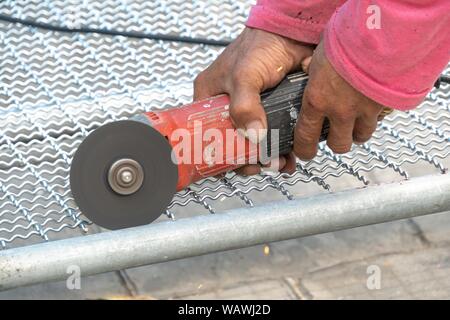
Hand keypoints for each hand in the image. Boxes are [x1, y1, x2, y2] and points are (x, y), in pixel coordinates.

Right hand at [193, 27, 313, 174]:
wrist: (293, 34)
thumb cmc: (260, 45)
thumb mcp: (244, 76)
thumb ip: (244, 106)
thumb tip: (253, 135)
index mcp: (210, 98)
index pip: (206, 133)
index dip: (216, 152)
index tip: (230, 166)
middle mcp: (229, 106)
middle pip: (232, 143)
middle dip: (246, 158)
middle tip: (258, 165)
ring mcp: (252, 111)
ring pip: (254, 143)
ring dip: (266, 157)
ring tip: (277, 163)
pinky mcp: (272, 112)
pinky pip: (273, 137)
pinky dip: (280, 149)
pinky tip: (287, 155)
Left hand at [294, 41, 384, 159]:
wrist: (379, 34)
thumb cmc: (346, 40)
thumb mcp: (318, 57)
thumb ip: (313, 70)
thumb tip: (308, 70)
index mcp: (317, 100)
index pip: (305, 137)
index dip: (305, 150)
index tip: (305, 152)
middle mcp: (340, 111)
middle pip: (339, 145)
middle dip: (337, 142)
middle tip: (335, 135)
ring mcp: (364, 110)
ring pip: (362, 136)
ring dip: (358, 131)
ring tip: (355, 121)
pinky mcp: (385, 104)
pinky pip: (380, 119)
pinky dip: (375, 116)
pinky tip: (372, 105)